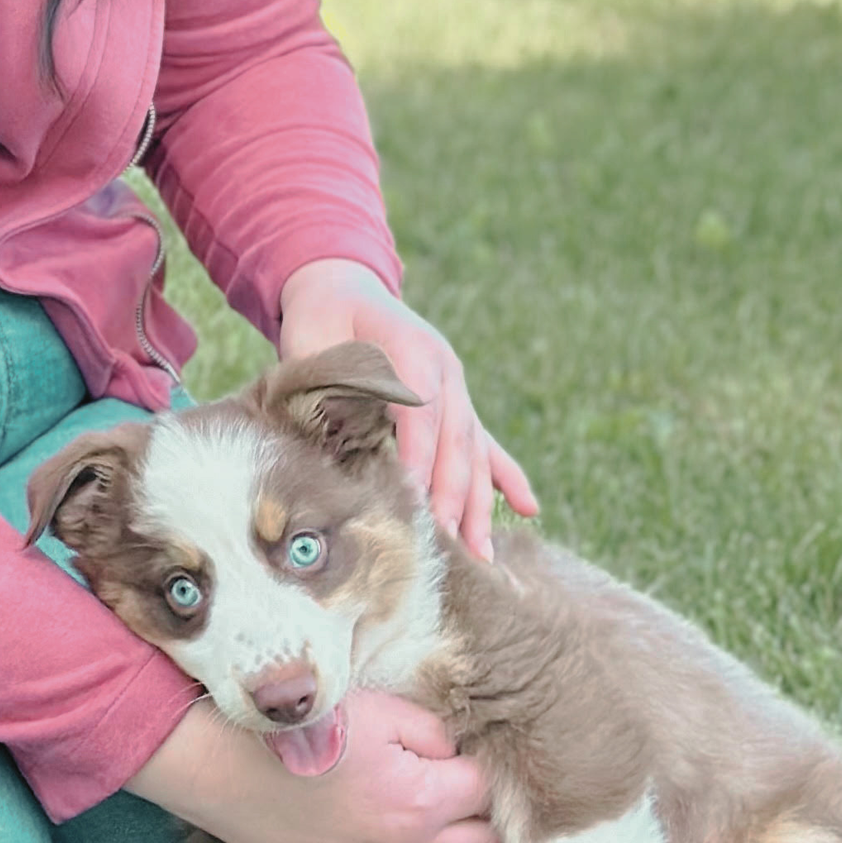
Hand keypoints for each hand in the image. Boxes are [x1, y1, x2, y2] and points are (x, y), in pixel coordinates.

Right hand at [128, 692, 502, 842]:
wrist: (222, 768)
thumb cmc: (297, 730)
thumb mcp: (376, 709)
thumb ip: (434, 731)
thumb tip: (464, 750)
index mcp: (420, 802)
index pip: (490, 790)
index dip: (493, 761)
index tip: (487, 740)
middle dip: (500, 814)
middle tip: (497, 779)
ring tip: (478, 812)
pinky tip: (434, 835)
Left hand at [277, 256, 536, 564]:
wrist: (343, 289)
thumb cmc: (320, 320)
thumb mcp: (312, 340)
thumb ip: (326, 380)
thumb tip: (333, 430)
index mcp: (412, 347)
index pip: (421, 410)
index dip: (417, 455)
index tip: (410, 498)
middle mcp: (445, 369)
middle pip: (456, 438)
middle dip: (451, 494)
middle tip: (444, 542)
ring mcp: (457, 388)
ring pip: (474, 451)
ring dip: (478, 503)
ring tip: (481, 553)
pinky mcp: (457, 406)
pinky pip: (486, 445)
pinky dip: (505, 476)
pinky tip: (529, 507)